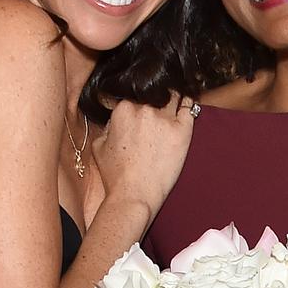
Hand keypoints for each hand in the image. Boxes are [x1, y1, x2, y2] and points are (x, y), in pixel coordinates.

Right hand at [95, 92, 196, 219]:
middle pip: (153, 92)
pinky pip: (189, 107)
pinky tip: (187, 102)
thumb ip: (108, 125)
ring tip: (175, 100)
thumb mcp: (99, 145)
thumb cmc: (115, 175)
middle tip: (159, 104)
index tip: (142, 103)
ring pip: (172, 95)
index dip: (137, 97)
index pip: (132, 92)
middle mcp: (143, 108)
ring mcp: (164, 118)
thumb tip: (115, 118)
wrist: (133, 195)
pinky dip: (188, 102)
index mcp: (123, 108)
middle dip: (154, 97)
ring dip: (172, 96)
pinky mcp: (182, 130)